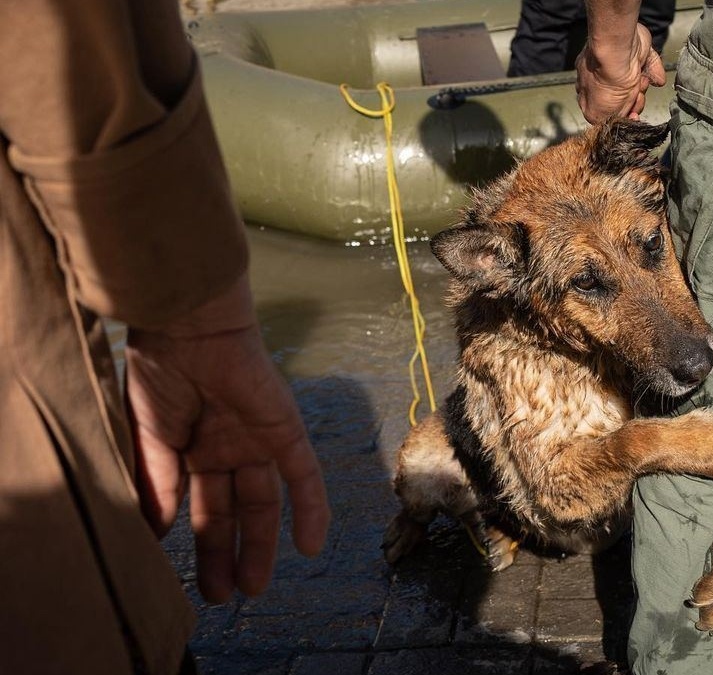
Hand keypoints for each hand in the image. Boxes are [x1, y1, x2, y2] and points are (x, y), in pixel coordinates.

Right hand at [125, 276, 330, 602]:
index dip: (199, 543)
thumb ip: (157, 483)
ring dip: (264, 543)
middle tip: (222, 596)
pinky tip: (311, 547)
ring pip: (266, 502)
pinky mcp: (285, 429)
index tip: (189, 581)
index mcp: (194, 449)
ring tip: (253, 587)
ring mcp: (259, 440)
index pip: (201, 506)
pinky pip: (304, 475)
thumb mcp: (150, 437)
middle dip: (228, 553)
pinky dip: (311, 509)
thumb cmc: (161, 372)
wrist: (189, 328)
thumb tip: (155, 533)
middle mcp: (229, 448)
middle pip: (234, 511)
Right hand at [576, 22, 665, 123]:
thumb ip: (604, 122)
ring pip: (638, 85)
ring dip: (642, 87)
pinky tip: (652, 78)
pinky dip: (654, 74)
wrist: (618, 50)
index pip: (609, 110)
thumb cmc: (604, 80)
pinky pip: (651, 68)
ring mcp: (622, 64)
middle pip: (625, 99)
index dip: (621, 115)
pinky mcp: (639, 53)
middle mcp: (603, 77)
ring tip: (640, 81)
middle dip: (633, 101)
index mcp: (590, 91)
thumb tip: (615, 124)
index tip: (630, 117)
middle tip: (634, 97)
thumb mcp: (597, 114)